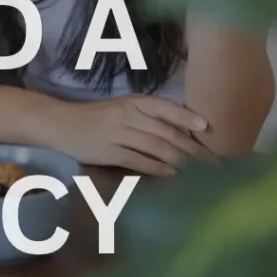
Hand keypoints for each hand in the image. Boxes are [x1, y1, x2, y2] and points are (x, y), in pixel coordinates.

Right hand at [47, 94, 215, 175]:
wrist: (62, 124)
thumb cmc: (97, 117)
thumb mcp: (123, 109)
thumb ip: (148, 118)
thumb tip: (181, 133)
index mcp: (134, 102)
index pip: (165, 107)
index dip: (186, 117)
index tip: (207, 127)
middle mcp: (129, 115)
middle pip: (166, 132)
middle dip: (193, 148)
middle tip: (213, 162)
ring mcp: (119, 133)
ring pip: (156, 146)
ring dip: (181, 160)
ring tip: (200, 172)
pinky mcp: (110, 152)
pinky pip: (138, 160)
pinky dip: (156, 167)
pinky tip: (172, 174)